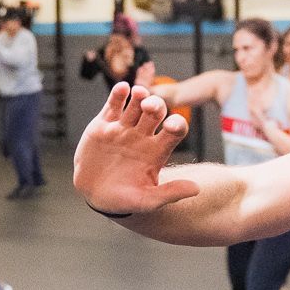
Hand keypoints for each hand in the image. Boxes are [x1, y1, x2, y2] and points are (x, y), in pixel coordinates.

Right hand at [73, 83, 198, 216]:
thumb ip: (169, 193)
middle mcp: (142, 135)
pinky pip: (114, 104)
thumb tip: (197, 189)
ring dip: (139, 96)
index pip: (175, 130)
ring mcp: (123, 128)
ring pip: (136, 104)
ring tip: (138, 93)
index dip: (177, 124)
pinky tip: (123, 89)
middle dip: (156, 105)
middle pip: (156, 112)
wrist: (92, 196)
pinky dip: (119, 94)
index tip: (172, 126)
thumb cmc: (123, 200)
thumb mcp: (146, 201)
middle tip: (150, 107)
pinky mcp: (103, 124)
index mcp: (157, 150)